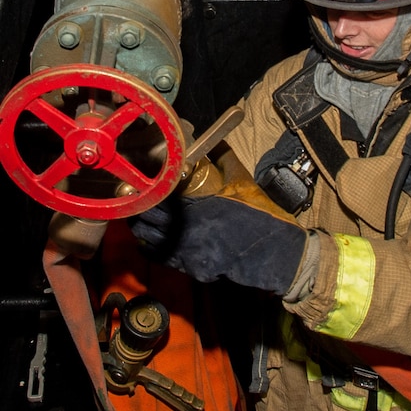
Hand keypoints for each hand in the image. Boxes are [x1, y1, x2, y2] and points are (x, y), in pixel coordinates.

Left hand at [129, 147, 308, 294]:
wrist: (276, 253)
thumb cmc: (261, 218)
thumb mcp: (243, 183)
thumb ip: (224, 160)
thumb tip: (216, 142)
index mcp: (197, 209)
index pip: (159, 197)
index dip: (147, 189)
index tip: (140, 180)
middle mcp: (187, 234)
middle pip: (148, 220)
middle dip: (139, 207)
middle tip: (134, 196)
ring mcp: (188, 254)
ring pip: (150, 241)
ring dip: (142, 227)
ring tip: (138, 215)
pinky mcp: (192, 269)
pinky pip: (162, 258)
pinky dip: (151, 247)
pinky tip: (148, 239)